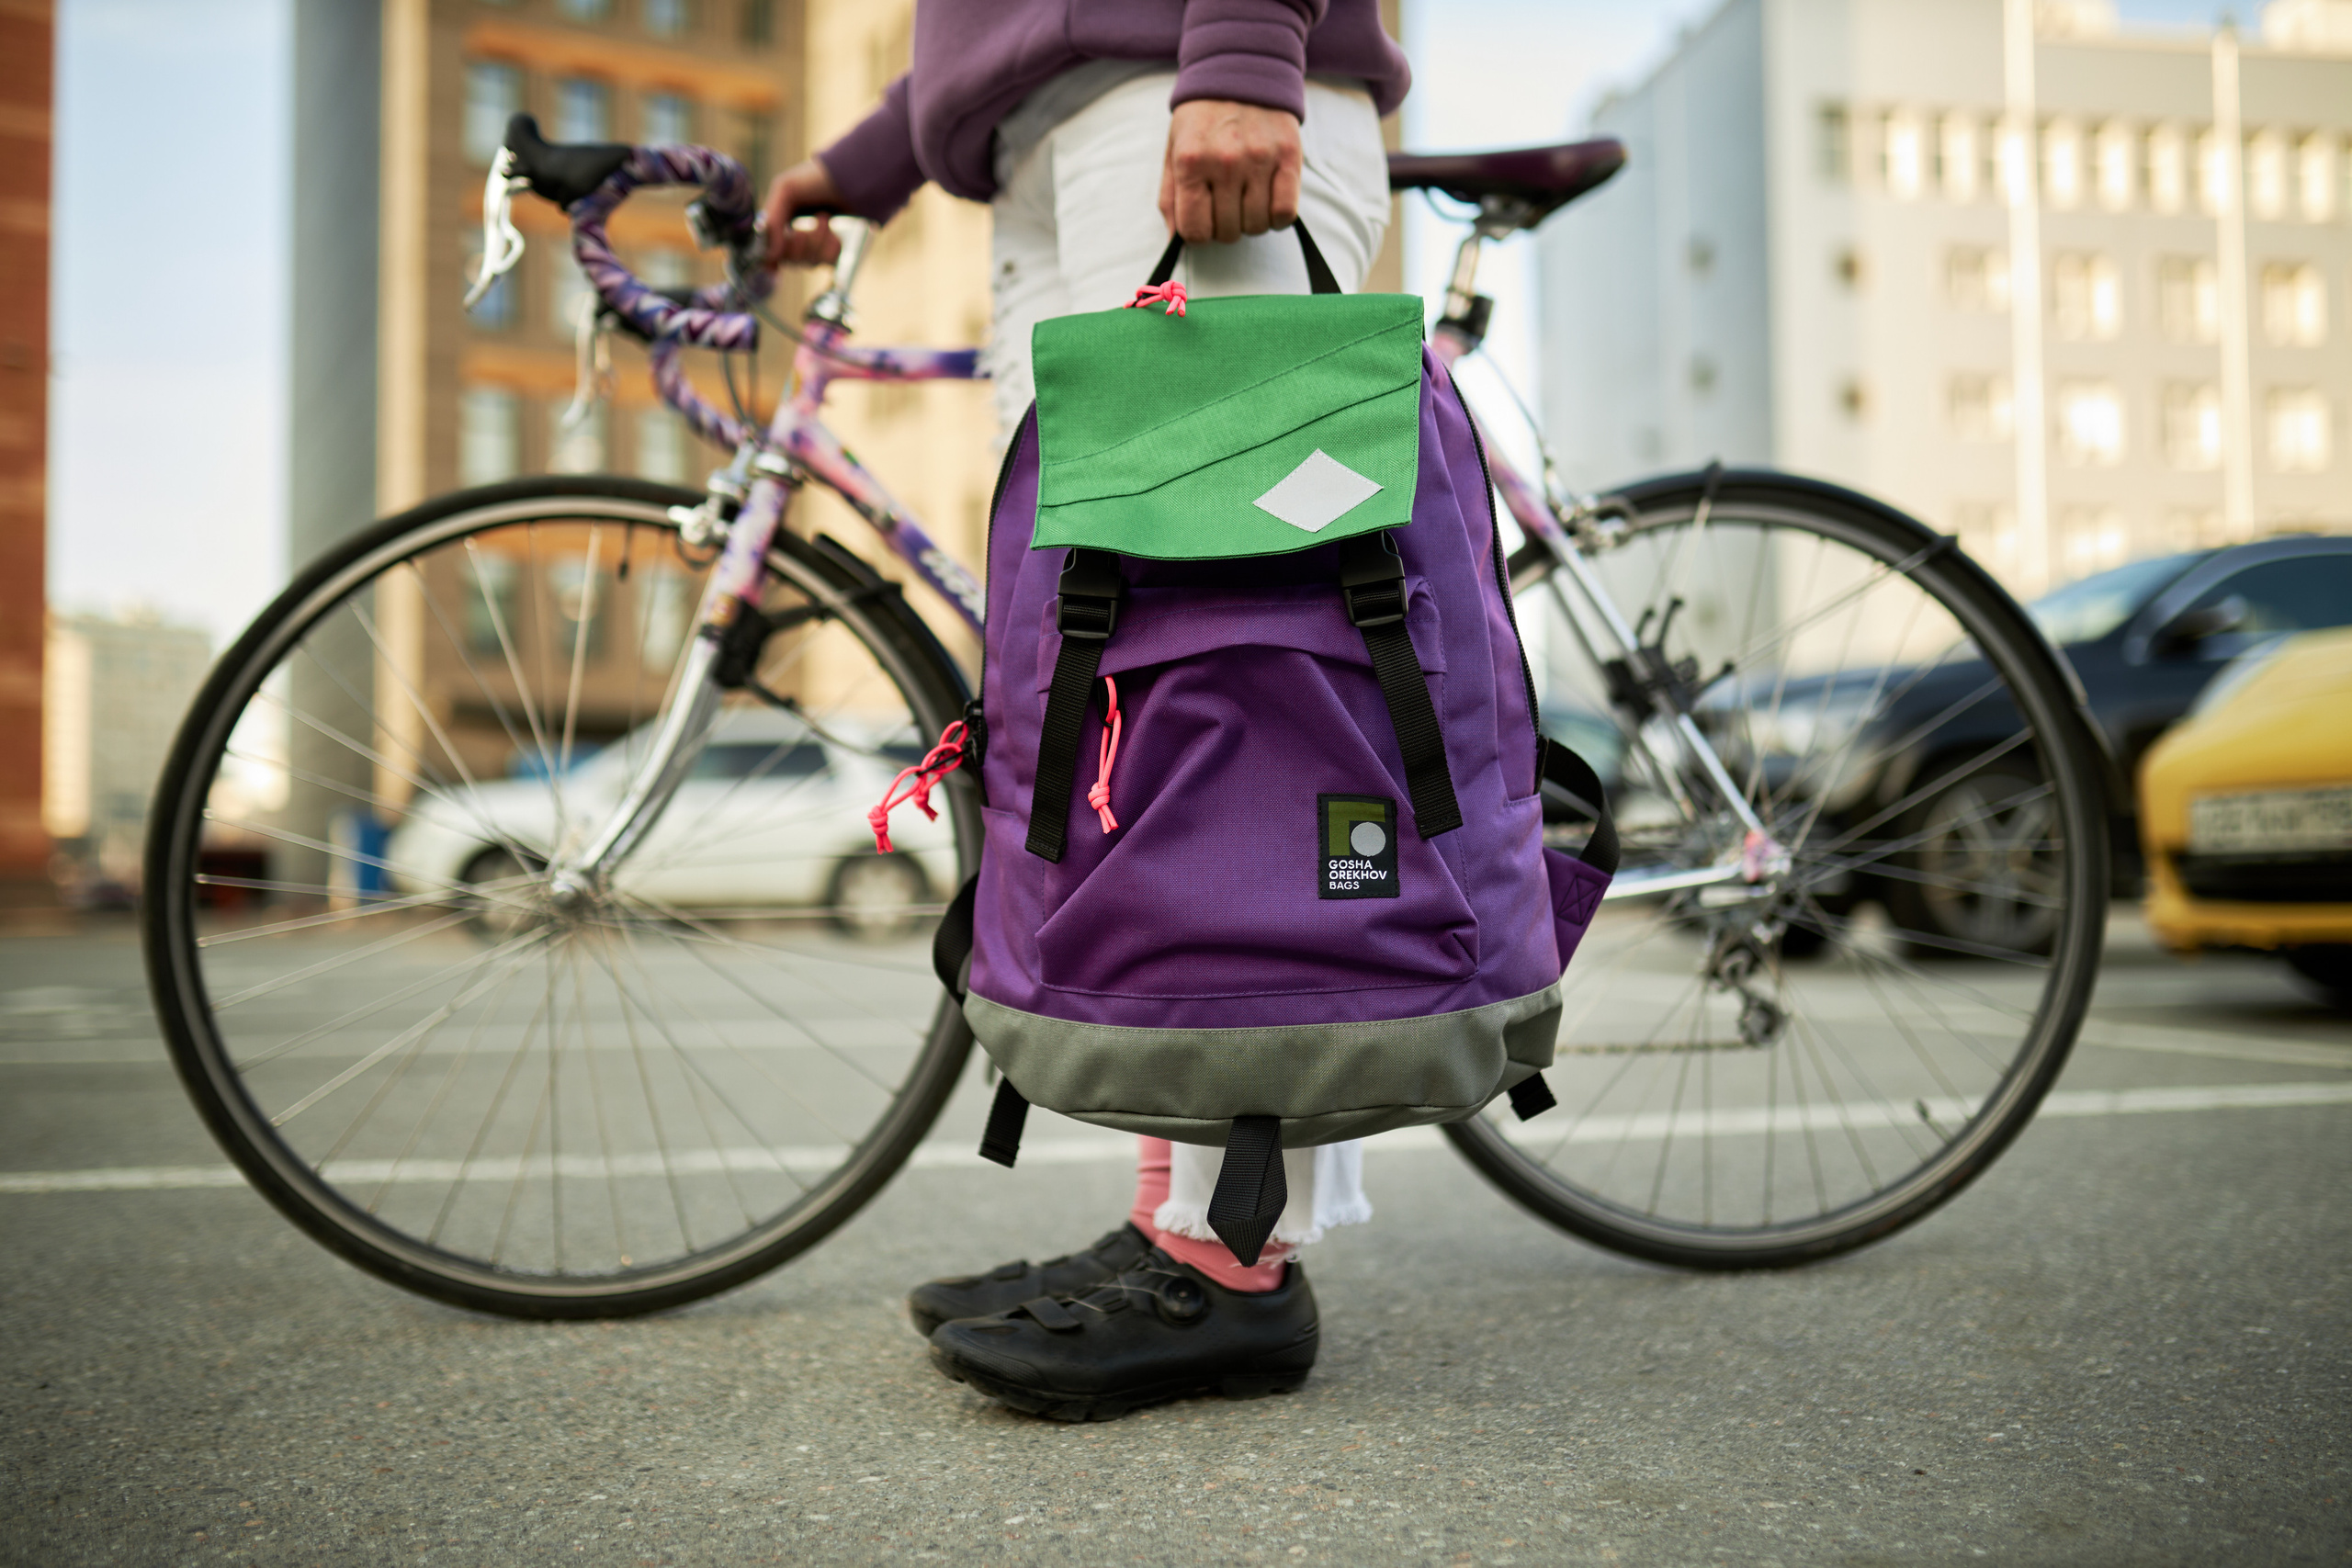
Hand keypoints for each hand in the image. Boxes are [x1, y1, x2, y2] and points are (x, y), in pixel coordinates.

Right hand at [759, 157, 846, 267]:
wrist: (853, 178)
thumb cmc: (816, 179)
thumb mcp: (785, 189)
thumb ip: (772, 221)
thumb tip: (771, 254)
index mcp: (777, 221)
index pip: (769, 251)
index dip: (777, 252)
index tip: (790, 237)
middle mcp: (791, 235)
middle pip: (790, 259)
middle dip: (803, 242)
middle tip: (814, 219)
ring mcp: (813, 245)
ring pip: (809, 263)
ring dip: (819, 241)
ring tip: (825, 218)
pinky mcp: (831, 250)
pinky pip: (828, 264)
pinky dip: (832, 250)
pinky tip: (835, 235)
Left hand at [1159, 99, 1302, 243]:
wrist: (1240, 71)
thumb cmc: (1202, 120)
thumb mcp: (1174, 151)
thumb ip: (1171, 198)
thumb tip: (1174, 242)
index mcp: (1190, 161)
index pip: (1194, 232)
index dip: (1198, 233)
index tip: (1203, 219)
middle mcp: (1225, 162)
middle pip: (1227, 232)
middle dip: (1224, 225)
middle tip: (1225, 203)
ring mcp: (1259, 159)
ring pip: (1256, 226)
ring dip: (1251, 220)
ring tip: (1246, 196)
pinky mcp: (1288, 156)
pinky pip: (1285, 213)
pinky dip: (1277, 217)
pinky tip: (1268, 201)